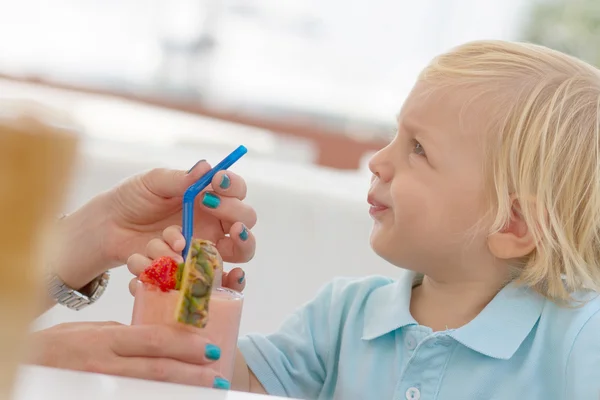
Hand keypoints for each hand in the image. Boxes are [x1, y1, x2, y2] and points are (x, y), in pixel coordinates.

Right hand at [27, 322, 228, 387]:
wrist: (23, 361)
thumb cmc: (57, 345)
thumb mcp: (92, 331)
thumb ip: (124, 334)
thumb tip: (153, 336)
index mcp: (108, 339)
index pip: (155, 340)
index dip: (186, 345)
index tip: (210, 348)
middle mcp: (106, 364)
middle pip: (158, 369)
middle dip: (192, 373)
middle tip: (219, 377)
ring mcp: (101, 385)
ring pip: (149, 389)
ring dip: (180, 390)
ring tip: (207, 392)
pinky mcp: (97, 395)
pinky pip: (132, 397)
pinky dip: (156, 398)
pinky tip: (174, 398)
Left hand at [53, 161, 255, 289]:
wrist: (108, 228)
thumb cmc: (133, 198)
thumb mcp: (152, 182)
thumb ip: (179, 179)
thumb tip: (206, 168)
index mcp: (209, 197)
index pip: (236, 190)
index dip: (232, 186)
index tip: (216, 181)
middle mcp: (215, 223)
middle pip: (246, 220)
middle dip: (236, 213)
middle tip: (211, 207)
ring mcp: (207, 248)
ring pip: (240, 251)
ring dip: (237, 246)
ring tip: (219, 238)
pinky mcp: (195, 270)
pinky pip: (216, 278)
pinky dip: (219, 279)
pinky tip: (218, 273)